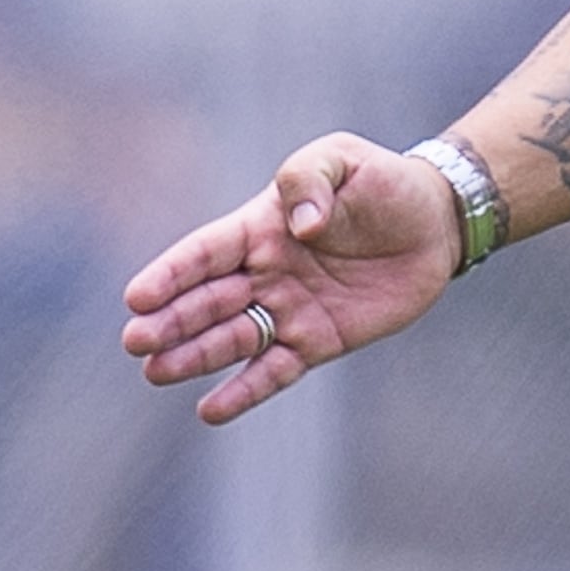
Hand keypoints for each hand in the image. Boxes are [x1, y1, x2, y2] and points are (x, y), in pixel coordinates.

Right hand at [120, 133, 464, 423]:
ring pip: (232, 339)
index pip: (203, 253)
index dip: (171, 274)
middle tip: (136, 341)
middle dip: (169, 322)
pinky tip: (211, 410)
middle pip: (206, 302)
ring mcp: (288, 311)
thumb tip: (301, 226)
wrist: (434, 221)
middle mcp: (263, 274)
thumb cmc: (381, 183)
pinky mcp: (318, 342)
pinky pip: (275, 371)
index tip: (138, 297)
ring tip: (157, 372)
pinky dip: (244, 391)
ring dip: (194, 357)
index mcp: (256, 228)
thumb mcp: (340, 160)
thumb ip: (309, 180)